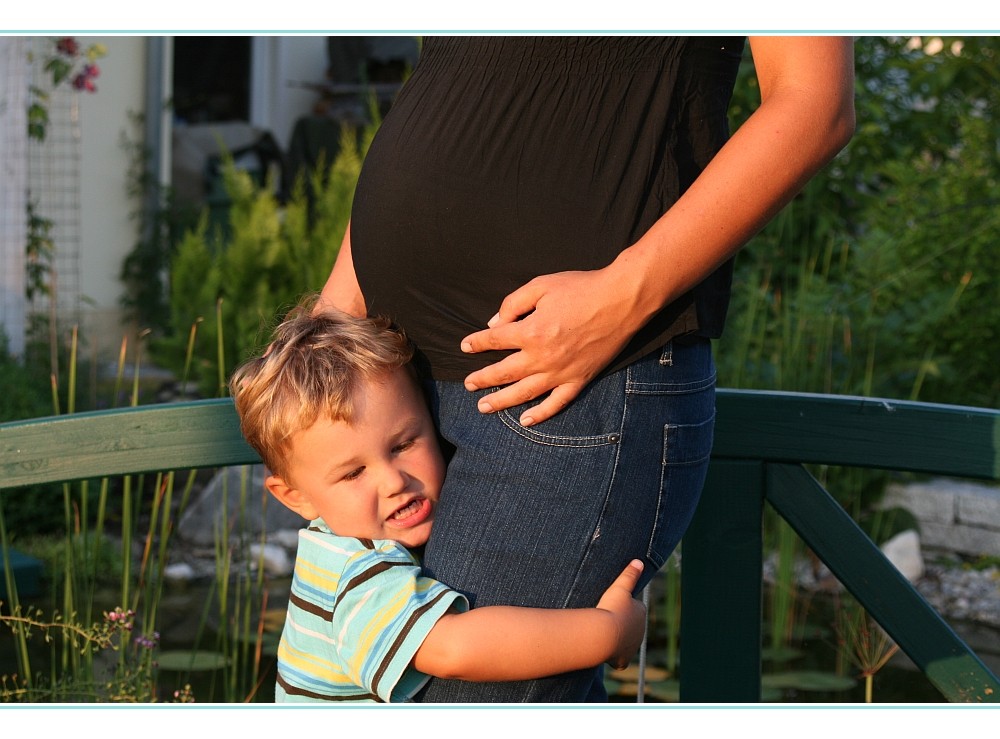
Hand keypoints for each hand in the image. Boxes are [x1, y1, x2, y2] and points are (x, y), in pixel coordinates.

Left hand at [460, 265, 644, 425]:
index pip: (494, 341)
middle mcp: (541, 357)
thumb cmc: (581, 288)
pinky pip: (556, 403)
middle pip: (503, 372)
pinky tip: (525, 421)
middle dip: (482, 379)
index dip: (476, 343)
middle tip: (468, 384)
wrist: (621, 299)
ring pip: (524, 393)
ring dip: (501, 402)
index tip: (466, 346)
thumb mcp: (541, 285)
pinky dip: (540, 414)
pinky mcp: (579, 380)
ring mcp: (560, 372)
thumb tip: (494, 323)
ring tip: (484, 407)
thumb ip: (513, 303)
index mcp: (530, 331)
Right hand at [597, 560, 646, 669]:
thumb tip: (639, 561)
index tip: (610, 606)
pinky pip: (621, 659)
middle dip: (620, 623)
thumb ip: (629, 574)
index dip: (621, 607)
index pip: (634, 608)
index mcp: (641, 612)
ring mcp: (632, 646)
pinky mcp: (623, 659)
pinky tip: (608, 654)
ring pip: (625, 641)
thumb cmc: (610, 609)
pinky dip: (616, 658)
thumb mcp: (619, 587)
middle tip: (604, 619)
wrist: (603, 633)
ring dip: (617, 639)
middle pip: (629, 626)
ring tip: (603, 634)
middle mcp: (640, 631)